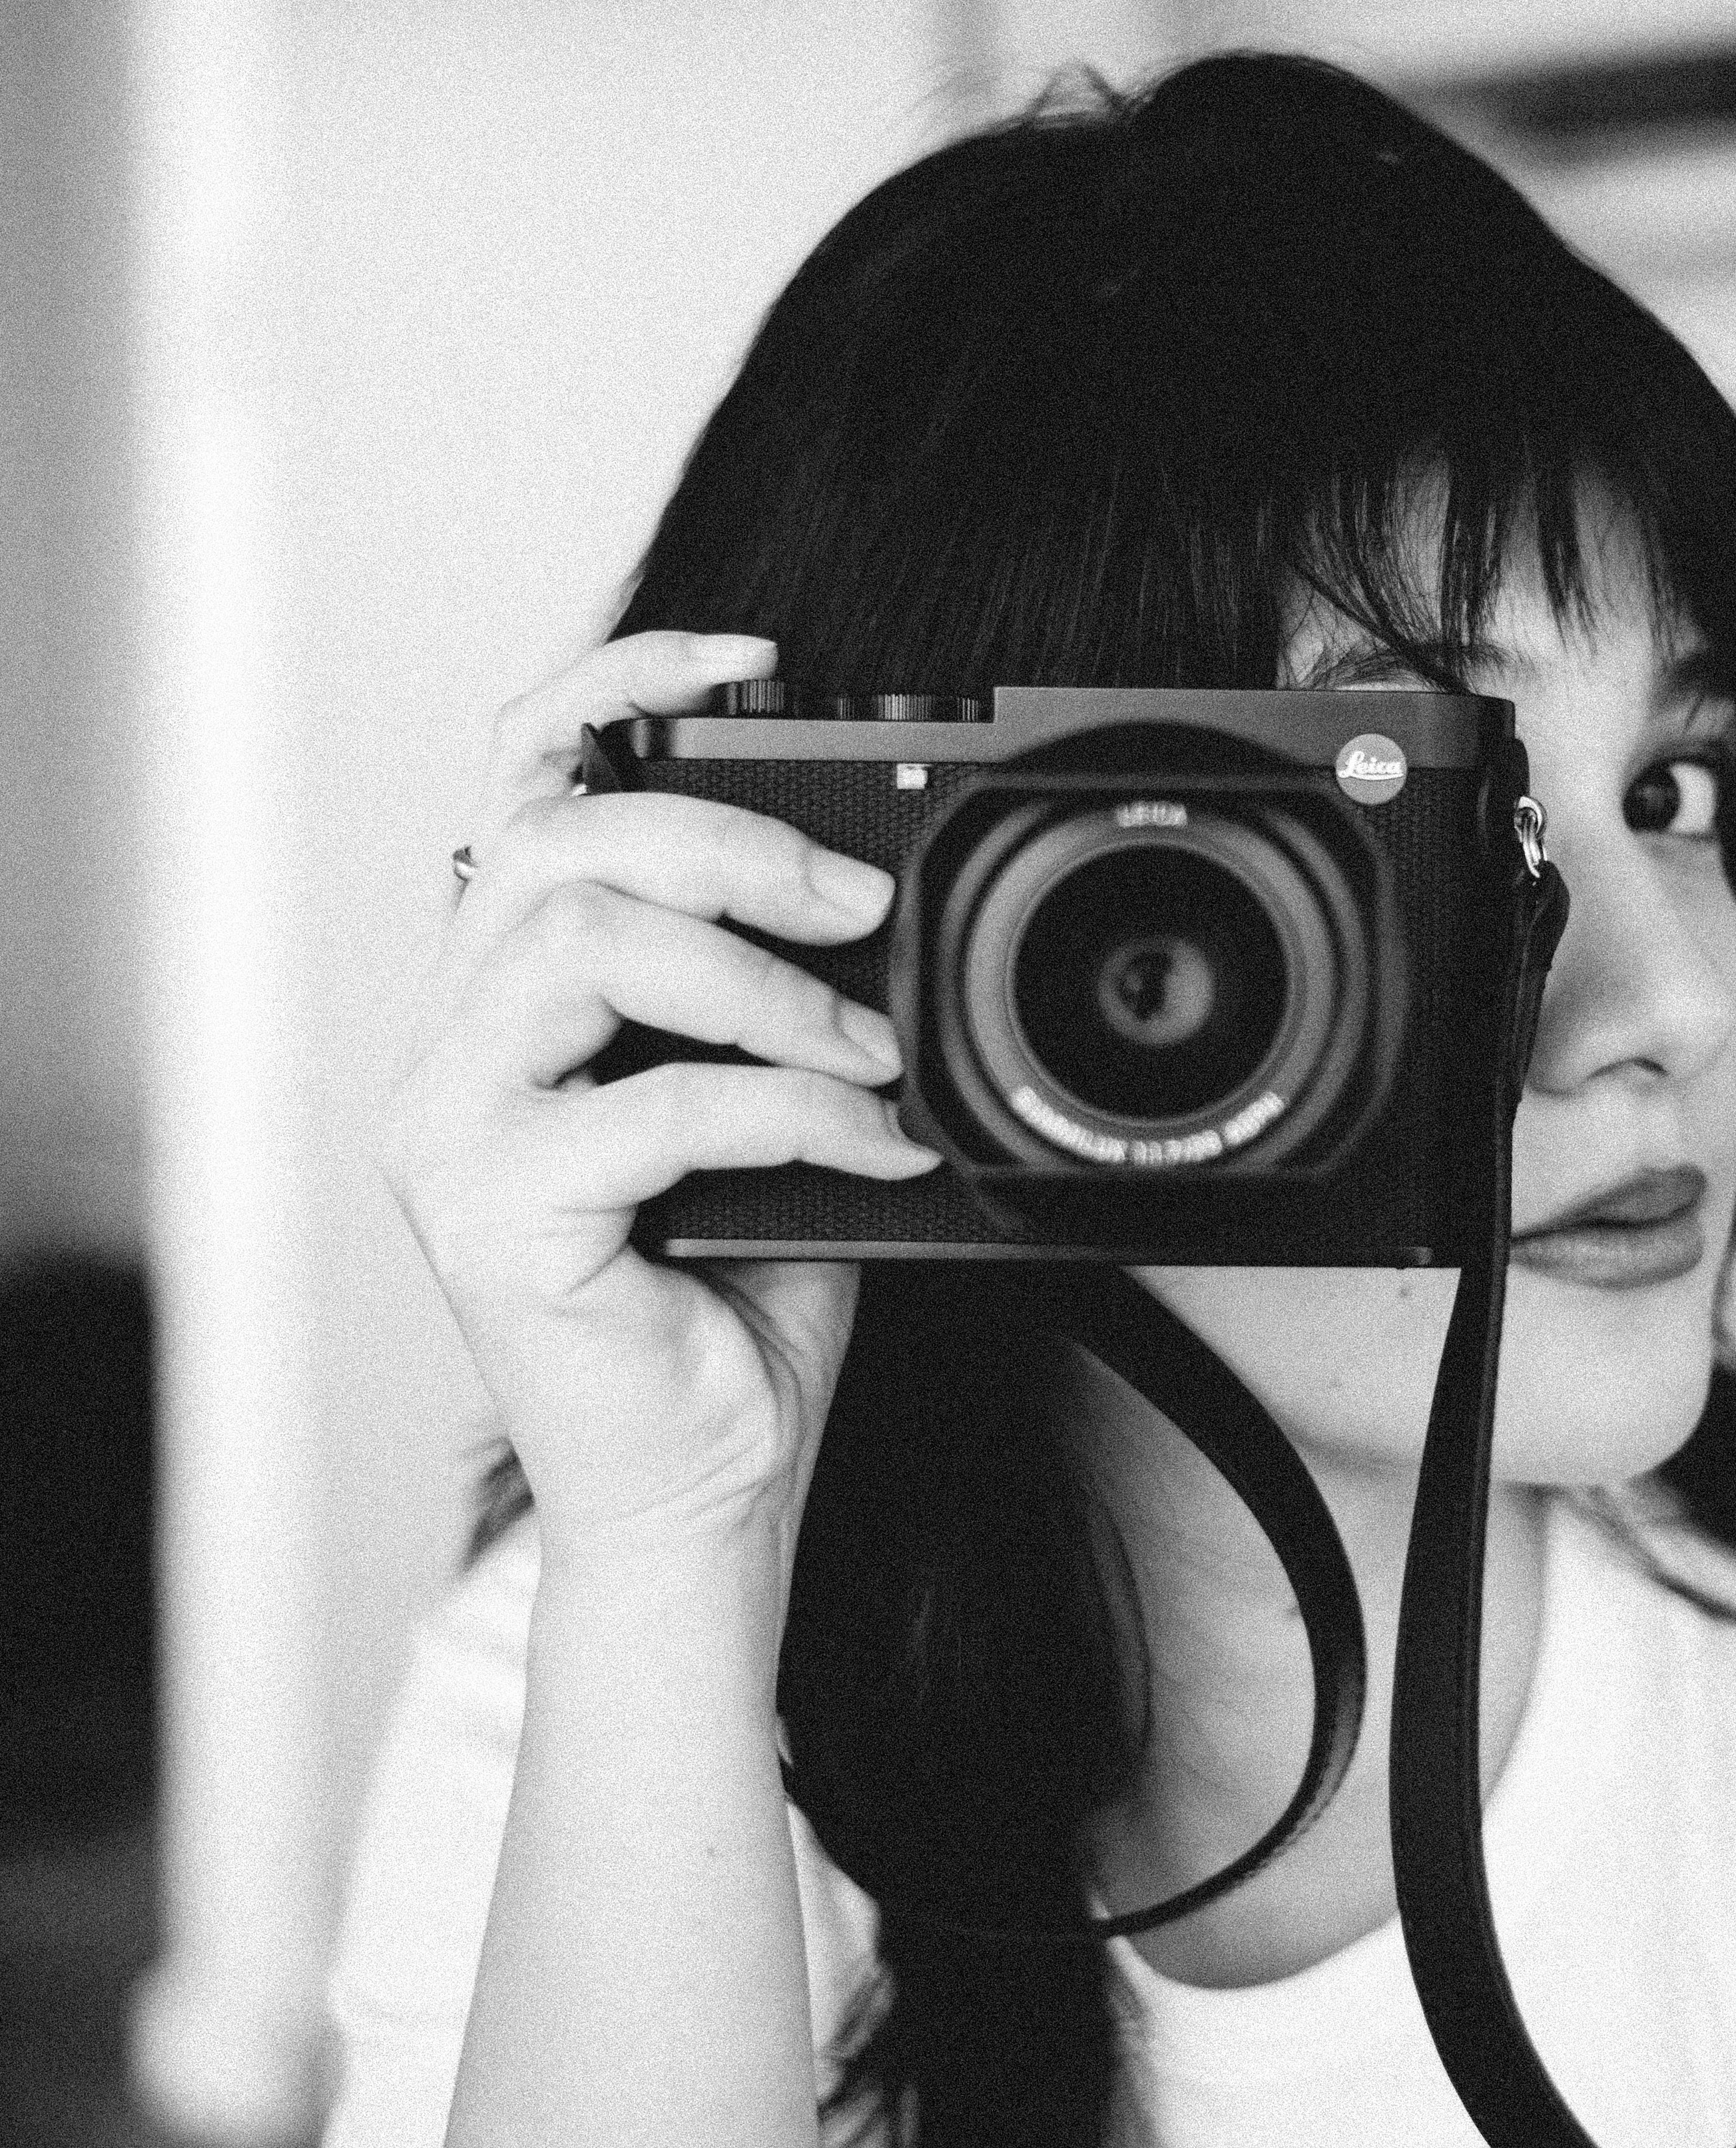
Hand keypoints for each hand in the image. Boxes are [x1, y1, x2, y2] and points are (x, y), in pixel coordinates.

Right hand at [384, 628, 940, 1572]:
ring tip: (866, 1044)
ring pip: (578, 946)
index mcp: (502, 996)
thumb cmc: (734, 1302)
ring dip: (758, 979)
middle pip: (555, 841)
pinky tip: (867, 1138)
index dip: (618, 679)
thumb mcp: (769, 1102)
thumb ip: (773, 988)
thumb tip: (873, 882)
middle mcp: (450, 1047)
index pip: (520, 779)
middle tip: (859, 903)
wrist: (705, 1490)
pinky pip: (647, 1104)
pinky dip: (786, 1105)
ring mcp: (449, 1131)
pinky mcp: (487, 1219)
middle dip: (728, 840)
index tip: (753, 656)